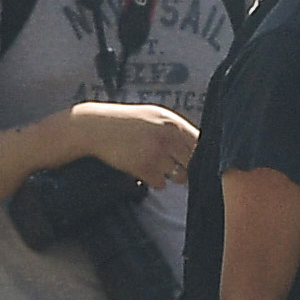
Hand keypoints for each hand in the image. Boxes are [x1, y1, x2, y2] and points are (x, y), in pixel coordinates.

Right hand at [60, 103, 198, 189]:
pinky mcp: (142, 168)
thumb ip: (177, 130)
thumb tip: (201, 147)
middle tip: (175, 164)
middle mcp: (167, 138)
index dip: (202, 155)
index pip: (202, 145)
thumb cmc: (128, 121)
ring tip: (156, 164)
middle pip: (194, 163)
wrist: (97, 127)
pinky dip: (154, 181)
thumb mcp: (156, 116)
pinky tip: (144, 169)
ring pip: (179, 176)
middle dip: (187, 167)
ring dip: (171, 175)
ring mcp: (155, 154)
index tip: (196, 159)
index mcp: (173, 123)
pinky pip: (160, 184)